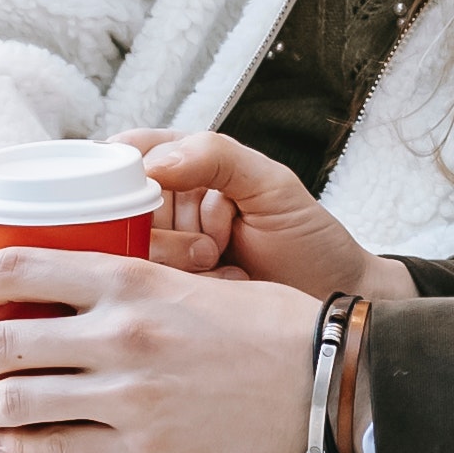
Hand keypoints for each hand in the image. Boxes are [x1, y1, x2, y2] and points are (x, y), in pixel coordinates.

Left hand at [0, 250, 328, 452]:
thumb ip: (130, 284)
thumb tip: (65, 295)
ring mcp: (129, 398)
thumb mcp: (196, 278)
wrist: (332, 381)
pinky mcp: (144, 450)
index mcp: (133, 280)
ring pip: (14, 403)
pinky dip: (20, 446)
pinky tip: (16, 439)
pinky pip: (55, 450)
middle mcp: (121, 337)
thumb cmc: (272, 325)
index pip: (14, 268)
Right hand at [122, 131, 410, 304]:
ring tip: (220, 258)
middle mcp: (167, 207)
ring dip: (179, 257)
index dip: (137, 176)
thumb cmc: (308, 238)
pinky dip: (187, 284)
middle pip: (120, 208)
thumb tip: (155, 163)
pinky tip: (221, 282)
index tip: (159, 191)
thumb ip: (216, 157)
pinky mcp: (168, 291)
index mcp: (185, 166)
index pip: (127, 154)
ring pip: (132, 248)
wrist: (332, 298)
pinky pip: (150, 284)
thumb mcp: (272, 184)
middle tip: (212, 241)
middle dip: (167, 227)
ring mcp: (164, 251)